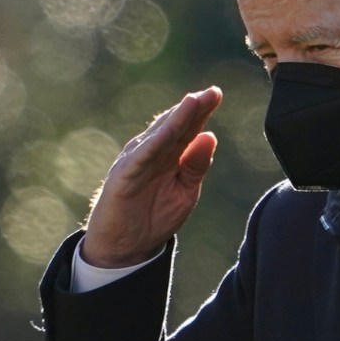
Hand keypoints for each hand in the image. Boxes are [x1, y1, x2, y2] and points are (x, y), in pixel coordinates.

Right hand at [80, 87, 220, 268]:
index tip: (216, 94)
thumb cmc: (155, 217)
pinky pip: (140, 158)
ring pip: (159, 136)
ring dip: (175, 119)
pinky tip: (166, 133)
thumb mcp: (185, 192)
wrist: (126, 247)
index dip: (202, 111)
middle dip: (193, 109)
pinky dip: (153, 144)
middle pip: (175, 126)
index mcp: (170, 154)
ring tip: (192, 102)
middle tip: (211, 92)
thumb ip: (197, 166)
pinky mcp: (123, 176)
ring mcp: (136, 161)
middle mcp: (153, 152)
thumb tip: (211, 136)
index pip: (188, 128)